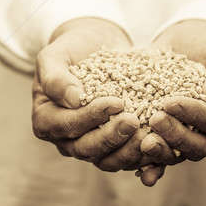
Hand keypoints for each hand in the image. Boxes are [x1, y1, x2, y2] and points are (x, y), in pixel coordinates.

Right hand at [32, 18, 139, 166]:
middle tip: (134, 121)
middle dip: (111, 137)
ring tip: (149, 136)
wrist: (93, 46)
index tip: (116, 102)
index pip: (68, 125)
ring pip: (107, 159)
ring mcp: (89, 144)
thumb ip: (56, 77)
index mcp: (46, 120)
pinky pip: (126, 157)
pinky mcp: (113, 144)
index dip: (91, 117)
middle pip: (87, 148)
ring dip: (129, 152)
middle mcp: (66, 139)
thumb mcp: (55, 55)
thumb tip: (74, 100)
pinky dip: (143, 157)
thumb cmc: (70, 48)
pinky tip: (159, 146)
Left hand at [142, 20, 205, 181]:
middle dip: (176, 136)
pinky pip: (163, 156)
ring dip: (162, 153)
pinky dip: (153, 167)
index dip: (195, 114)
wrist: (189, 41)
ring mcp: (190, 134)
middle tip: (155, 119)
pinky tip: (141, 172)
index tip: (171, 102)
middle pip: (199, 145)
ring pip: (179, 154)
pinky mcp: (169, 134)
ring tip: (144, 144)